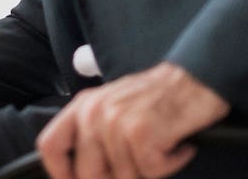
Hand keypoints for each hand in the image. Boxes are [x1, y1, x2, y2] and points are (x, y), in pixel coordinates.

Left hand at [37, 62, 228, 178]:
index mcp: (83, 106)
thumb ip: (92, 136)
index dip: (60, 173)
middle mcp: (94, 112)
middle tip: (140, 164)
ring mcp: (115, 122)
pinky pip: (150, 171)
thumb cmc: (157, 99)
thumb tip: (83, 174)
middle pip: (87, 173)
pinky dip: (169, 164)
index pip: (50, 145)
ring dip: (149, 170)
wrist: (197, 79)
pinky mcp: (140, 133)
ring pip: (124, 177)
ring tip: (161, 145)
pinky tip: (175, 144)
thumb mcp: (113, 107)